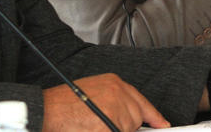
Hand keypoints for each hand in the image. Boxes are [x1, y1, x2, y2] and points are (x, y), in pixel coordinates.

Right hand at [42, 74, 169, 131]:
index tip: (162, 124)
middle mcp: (118, 93)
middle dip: (125, 126)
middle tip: (104, 125)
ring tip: (93, 126)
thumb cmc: (65, 103)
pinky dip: (107, 131)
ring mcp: (115, 109)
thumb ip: (114, 101)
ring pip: (127, 129)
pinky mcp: (110, 125)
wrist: (48, 109)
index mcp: (115, 83)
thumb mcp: (94, 92)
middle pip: (136, 118)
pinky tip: (93, 128)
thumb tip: (128, 117)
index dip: (153, 116)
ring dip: (114, 130)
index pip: (141, 101)